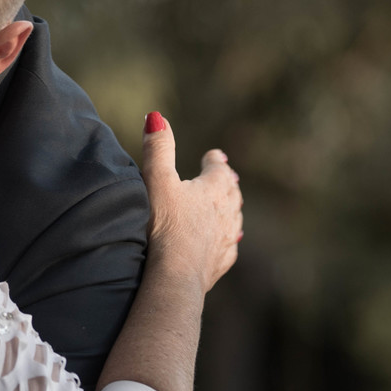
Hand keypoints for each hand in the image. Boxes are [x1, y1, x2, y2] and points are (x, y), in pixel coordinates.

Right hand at [141, 112, 241, 293]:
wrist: (175, 274)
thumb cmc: (164, 225)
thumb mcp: (156, 181)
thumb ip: (157, 148)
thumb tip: (156, 116)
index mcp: (212, 189)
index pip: (218, 168)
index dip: (214, 160)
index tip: (214, 155)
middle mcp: (226, 212)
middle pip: (231, 192)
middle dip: (227, 183)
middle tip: (227, 177)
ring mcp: (226, 239)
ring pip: (235, 219)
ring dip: (232, 210)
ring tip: (231, 207)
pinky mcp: (221, 262)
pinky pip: (229, 246)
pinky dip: (229, 239)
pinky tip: (229, 242)